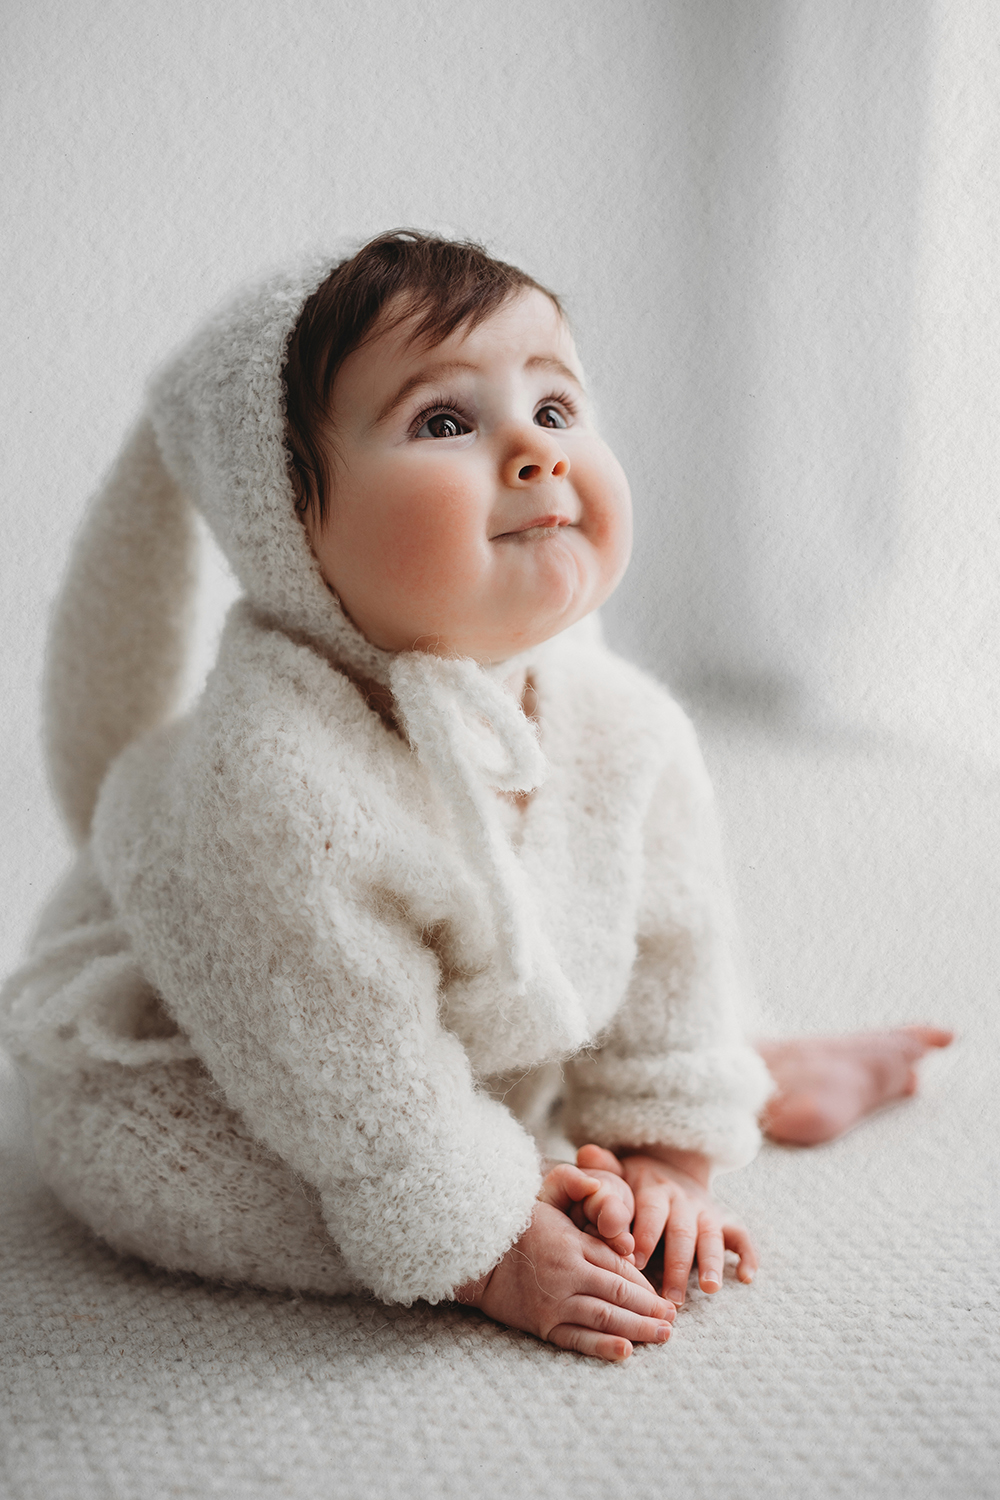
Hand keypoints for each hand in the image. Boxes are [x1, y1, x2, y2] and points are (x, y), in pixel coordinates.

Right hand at [455, 1166, 674, 1362]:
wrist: (475, 1254)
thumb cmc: (515, 1225)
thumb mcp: (548, 1204)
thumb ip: (578, 1200)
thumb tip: (603, 1199)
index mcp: (572, 1244)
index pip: (619, 1267)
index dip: (644, 1284)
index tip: (663, 1295)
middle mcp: (568, 1275)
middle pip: (619, 1295)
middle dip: (650, 1309)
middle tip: (672, 1321)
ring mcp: (555, 1303)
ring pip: (605, 1318)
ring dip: (637, 1329)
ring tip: (662, 1336)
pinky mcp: (542, 1324)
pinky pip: (577, 1339)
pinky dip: (603, 1347)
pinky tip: (626, 1352)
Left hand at [577, 1144, 756, 1304]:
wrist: (666, 1167)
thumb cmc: (631, 1185)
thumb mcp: (616, 1173)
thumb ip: (602, 1169)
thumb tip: (586, 1153)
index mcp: (653, 1189)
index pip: (650, 1212)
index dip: (644, 1236)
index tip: (636, 1262)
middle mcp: (682, 1199)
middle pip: (682, 1232)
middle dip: (677, 1265)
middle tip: (670, 1298)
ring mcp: (706, 1211)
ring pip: (712, 1236)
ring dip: (712, 1263)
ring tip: (709, 1289)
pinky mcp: (725, 1221)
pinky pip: (741, 1237)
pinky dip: (747, 1256)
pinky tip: (746, 1277)